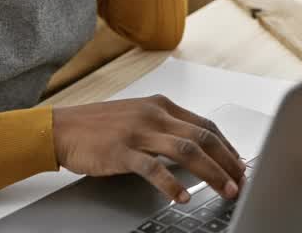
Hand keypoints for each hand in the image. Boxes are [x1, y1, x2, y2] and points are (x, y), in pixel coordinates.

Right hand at [52, 96, 246, 203]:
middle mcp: (153, 114)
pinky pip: (153, 168)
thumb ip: (165, 129)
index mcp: (160, 105)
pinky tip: (182, 196)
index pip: (205, 125)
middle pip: (202, 137)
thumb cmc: (98, 126)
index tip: (239, 165)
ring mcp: (137, 131)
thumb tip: (196, 148)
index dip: (227, 147)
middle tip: (240, 181)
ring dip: (210, 172)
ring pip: (186, 150)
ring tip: (224, 190)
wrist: (61, 128)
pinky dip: (171, 184)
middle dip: (227, 162)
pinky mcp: (121, 150)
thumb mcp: (137, 117)